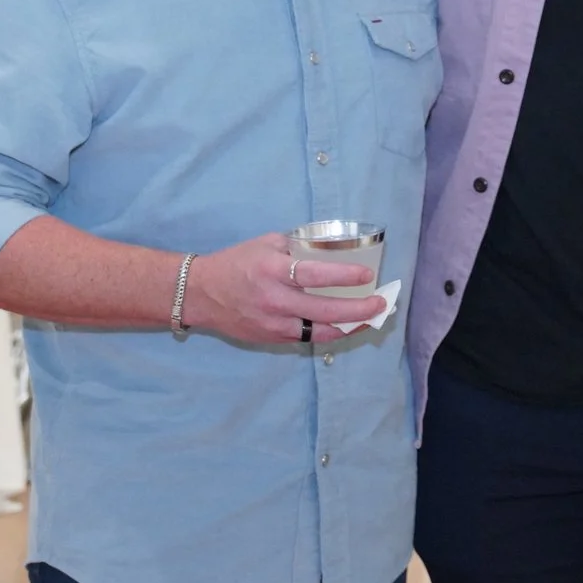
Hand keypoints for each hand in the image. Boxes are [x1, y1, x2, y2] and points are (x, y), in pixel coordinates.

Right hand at [181, 232, 383, 345]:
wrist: (201, 294)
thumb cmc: (235, 263)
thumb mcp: (265, 243)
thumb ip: (296, 247)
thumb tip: (329, 247)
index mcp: (273, 270)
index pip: (314, 275)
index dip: (344, 276)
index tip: (367, 275)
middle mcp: (275, 300)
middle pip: (325, 311)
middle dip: (358, 310)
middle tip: (381, 303)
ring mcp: (273, 324)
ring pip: (320, 331)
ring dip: (350, 326)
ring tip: (371, 318)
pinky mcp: (272, 338)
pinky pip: (307, 337)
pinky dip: (329, 332)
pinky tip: (346, 325)